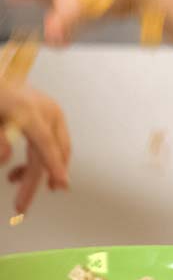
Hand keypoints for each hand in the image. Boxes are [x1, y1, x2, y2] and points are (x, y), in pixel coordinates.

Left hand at [0, 82, 69, 213]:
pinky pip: (54, 142)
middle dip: (38, 180)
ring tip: (18, 183)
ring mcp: (51, 110)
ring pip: (58, 148)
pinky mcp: (51, 114)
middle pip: (51, 150)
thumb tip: (6, 158)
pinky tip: (22, 169)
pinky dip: (43, 158)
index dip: (53, 166)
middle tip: (22, 205)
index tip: (60, 184)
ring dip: (40, 170)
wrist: (0, 75)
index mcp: (28, 109)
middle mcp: (46, 110)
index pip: (45, 144)